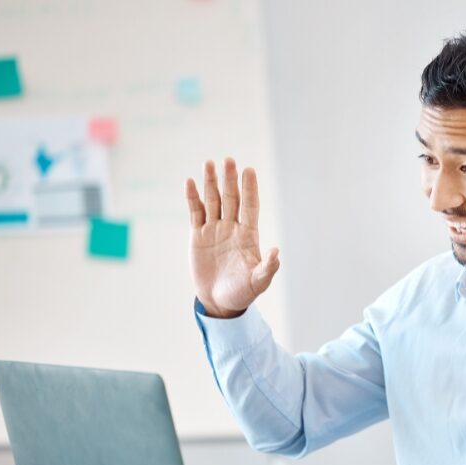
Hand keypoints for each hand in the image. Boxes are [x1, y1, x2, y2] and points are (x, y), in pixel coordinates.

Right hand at [185, 158, 278, 317]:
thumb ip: (267, 268)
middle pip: (231, 198)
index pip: (250, 206)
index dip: (249, 188)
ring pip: (212, 200)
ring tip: (209, 163)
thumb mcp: (258, 283)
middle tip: (229, 160)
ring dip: (211, 182)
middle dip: (230, 180)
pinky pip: (195, 212)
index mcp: (248, 235)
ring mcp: (214, 230)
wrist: (219, 302)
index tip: (249, 170)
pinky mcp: (197, 236)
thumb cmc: (242, 293)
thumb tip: (277, 252)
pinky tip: (189, 182)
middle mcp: (231, 228)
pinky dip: (192, 198)